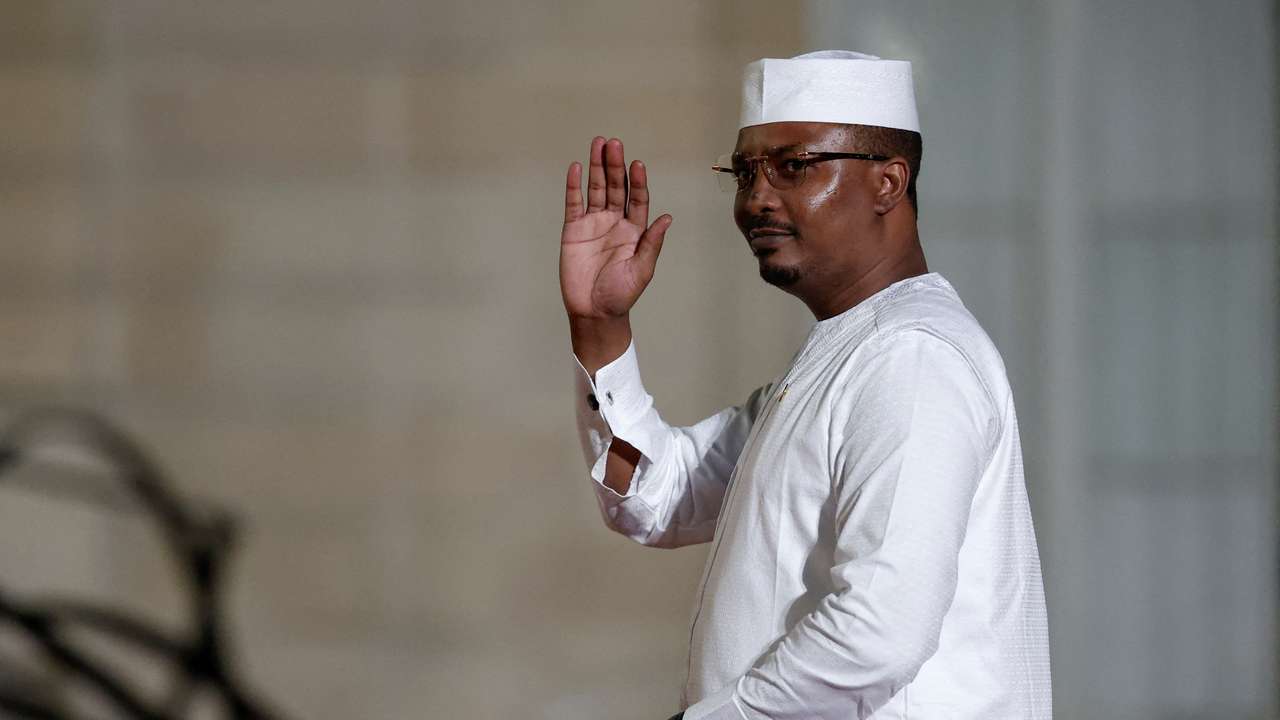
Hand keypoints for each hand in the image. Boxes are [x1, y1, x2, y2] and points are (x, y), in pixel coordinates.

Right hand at [560, 136, 672, 319]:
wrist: (594, 311)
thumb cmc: (621, 294)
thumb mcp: (642, 270)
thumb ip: (651, 243)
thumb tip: (666, 219)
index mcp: (635, 230)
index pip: (638, 198)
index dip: (637, 181)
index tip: (637, 164)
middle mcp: (615, 222)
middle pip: (616, 187)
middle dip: (615, 165)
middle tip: (614, 143)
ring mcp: (594, 223)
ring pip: (596, 189)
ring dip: (597, 166)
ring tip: (598, 143)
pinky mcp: (574, 229)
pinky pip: (574, 203)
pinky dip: (575, 185)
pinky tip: (577, 168)